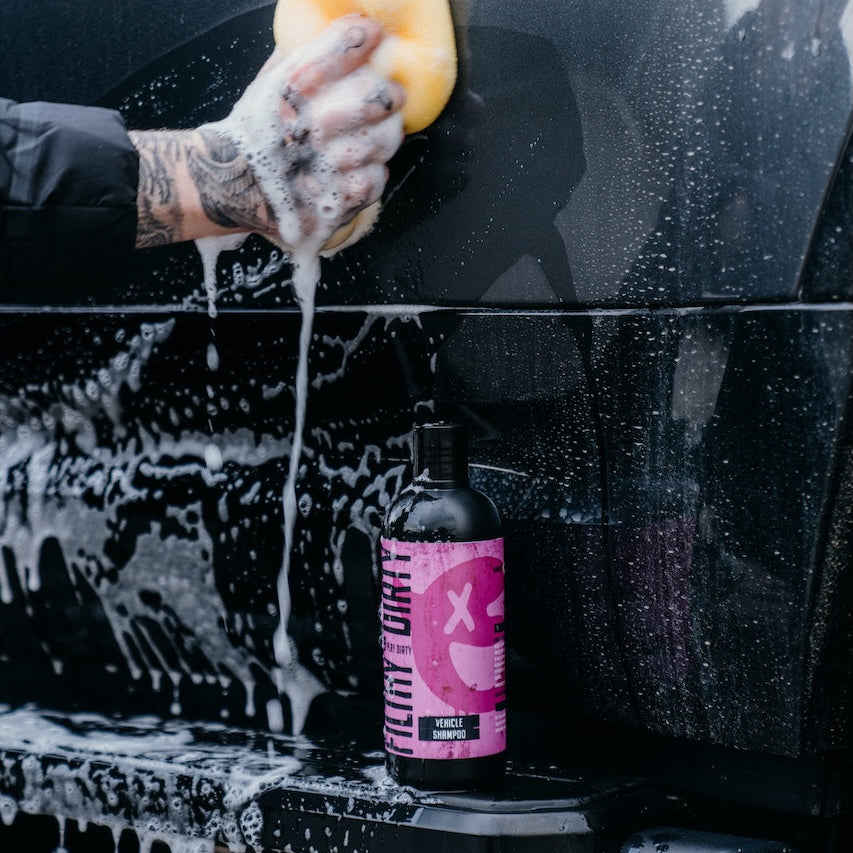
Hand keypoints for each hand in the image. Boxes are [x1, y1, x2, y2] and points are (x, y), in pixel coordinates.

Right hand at [131, 15, 405, 250]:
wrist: (234, 183)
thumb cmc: (259, 128)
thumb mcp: (271, 80)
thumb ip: (305, 56)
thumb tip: (346, 30)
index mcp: (293, 85)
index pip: (348, 45)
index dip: (367, 37)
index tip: (372, 38)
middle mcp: (310, 123)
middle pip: (377, 97)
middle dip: (389, 94)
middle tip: (388, 96)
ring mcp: (325, 166)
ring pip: (385, 141)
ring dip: (384, 136)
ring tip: (371, 135)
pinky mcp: (336, 201)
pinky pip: (376, 179)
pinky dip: (372, 173)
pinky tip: (358, 167)